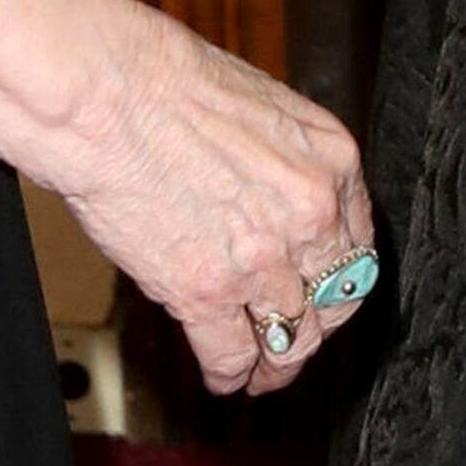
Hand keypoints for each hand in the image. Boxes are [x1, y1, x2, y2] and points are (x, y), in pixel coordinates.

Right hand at [37, 0, 381, 398]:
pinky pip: (232, 355)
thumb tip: (276, 201)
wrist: (108, 95)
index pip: (357, 246)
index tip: (325, 295)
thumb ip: (285, 166)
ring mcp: (262, 259)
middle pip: (332, 299)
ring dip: (277, 365)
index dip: (339, 282)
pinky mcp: (205, 293)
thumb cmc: (166, 85)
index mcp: (332, 163)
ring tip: (264, 375)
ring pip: (290, 338)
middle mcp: (311, 216)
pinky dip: (230, 377)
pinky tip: (224, 381)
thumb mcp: (264, 111)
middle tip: (298, 343)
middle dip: (315, 329)